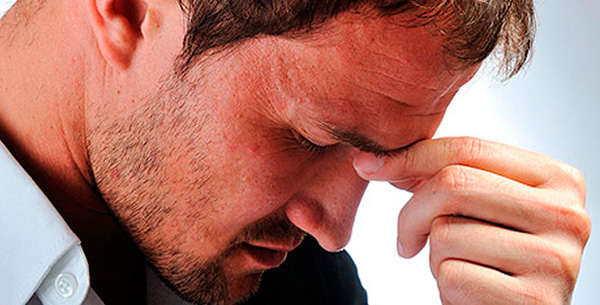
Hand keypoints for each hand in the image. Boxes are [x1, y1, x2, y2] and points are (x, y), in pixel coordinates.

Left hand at [353, 137, 590, 304]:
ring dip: (435, 258)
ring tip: (461, 269)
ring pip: (446, 233)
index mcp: (558, 180)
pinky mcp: (537, 300)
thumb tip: (370, 161)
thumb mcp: (478, 210)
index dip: (410, 156)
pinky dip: (446, 288)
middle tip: (408, 240)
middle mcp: (568, 215)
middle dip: (412, 214)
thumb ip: (443, 177)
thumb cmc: (492, 260)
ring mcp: (557, 259)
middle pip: (453, 186)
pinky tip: (470, 294)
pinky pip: (453, 276)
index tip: (369, 165)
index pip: (468, 150)